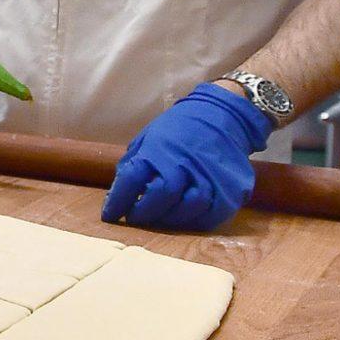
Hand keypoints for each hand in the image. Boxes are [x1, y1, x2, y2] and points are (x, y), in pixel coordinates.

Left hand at [101, 82, 272, 231]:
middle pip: (163, 195)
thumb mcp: (147, 139)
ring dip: (170, 220)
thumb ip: (133, 166)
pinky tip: (184, 217)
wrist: (222, 116)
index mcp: (158, 147)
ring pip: (189, 208)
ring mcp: (210, 174)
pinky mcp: (230, 188)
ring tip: (160, 218)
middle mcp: (184, 160)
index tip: (109, 215)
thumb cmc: (177, 131)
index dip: (117, 201)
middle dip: (144, 213)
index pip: (132, 179)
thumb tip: (116, 198)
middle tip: (135, 218)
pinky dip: (194, 222)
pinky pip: (212, 216)